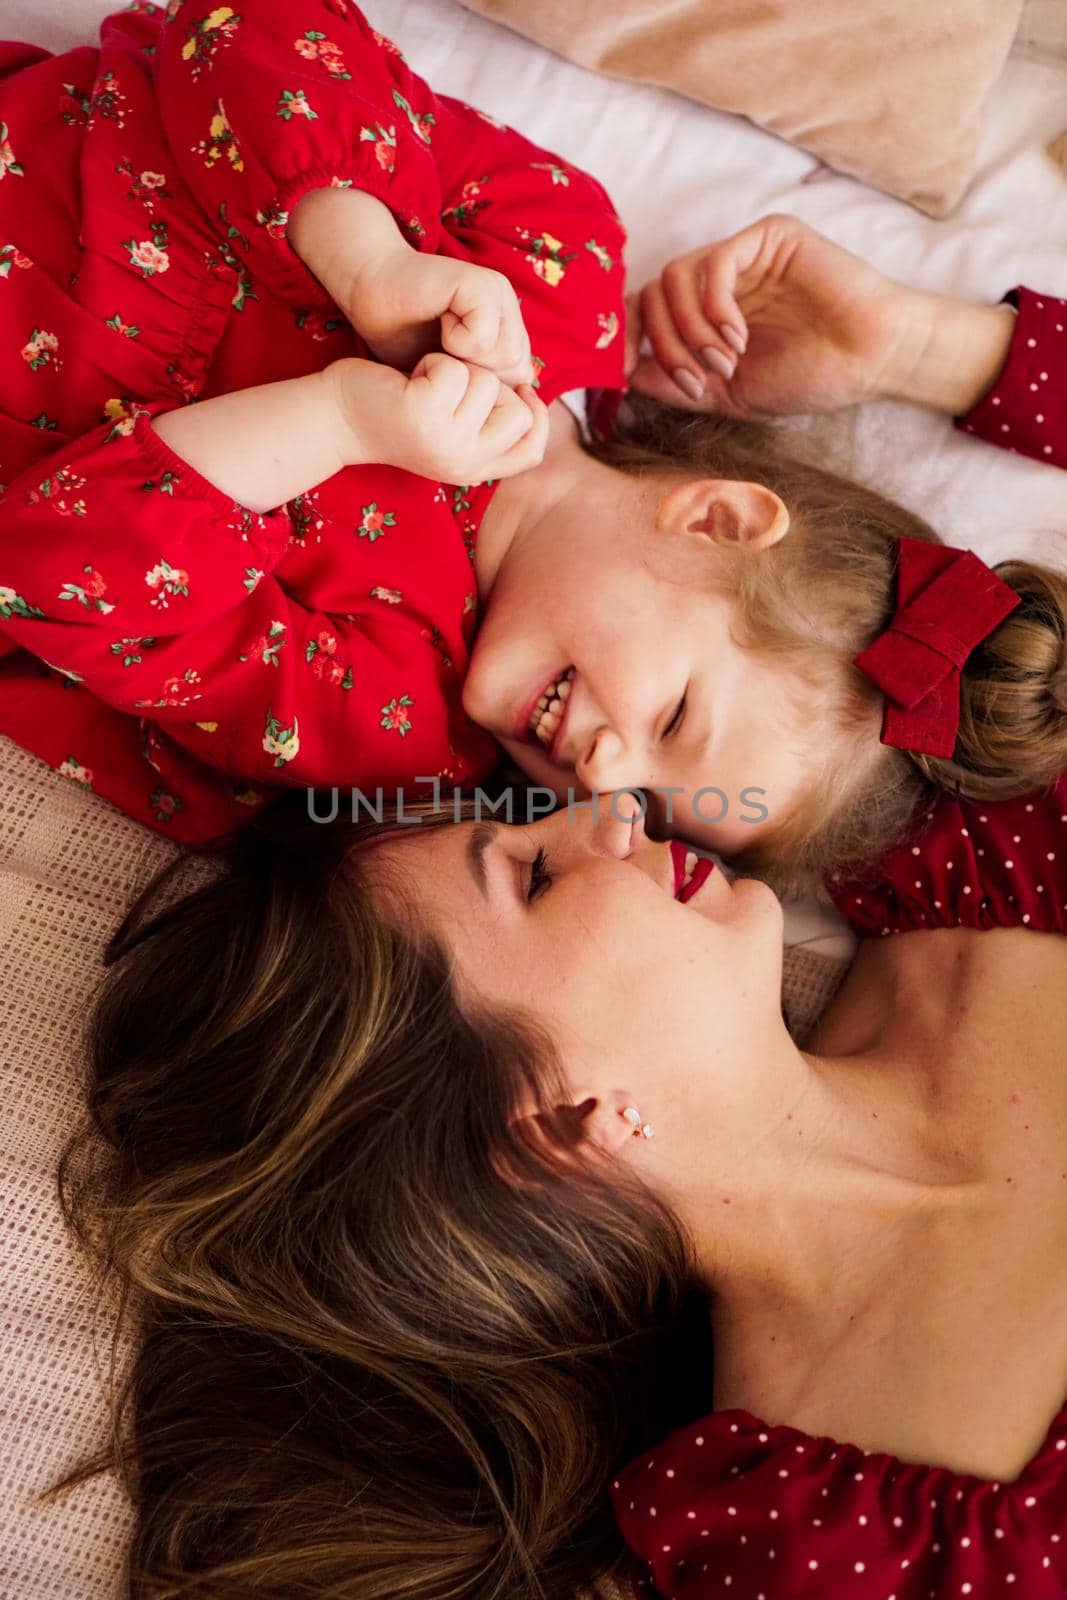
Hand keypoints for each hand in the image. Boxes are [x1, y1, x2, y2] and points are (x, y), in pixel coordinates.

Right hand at [288, 186, 533, 383]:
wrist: (370, 290)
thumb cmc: (402, 336)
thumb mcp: (448, 376)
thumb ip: (481, 389)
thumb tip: (508, 418)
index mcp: (506, 329)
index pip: (521, 381)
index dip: (485, 392)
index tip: (452, 377)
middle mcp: (509, 309)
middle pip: (518, 373)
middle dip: (479, 380)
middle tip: (445, 359)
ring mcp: (498, 294)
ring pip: (507, 357)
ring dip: (467, 361)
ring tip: (441, 342)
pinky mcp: (481, 285)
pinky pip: (484, 338)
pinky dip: (457, 342)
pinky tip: (440, 323)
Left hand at [327, 354, 548, 482]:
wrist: (338, 417)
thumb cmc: (399, 412)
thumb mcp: (450, 427)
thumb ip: (487, 420)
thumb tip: (529, 385)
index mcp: (474, 469)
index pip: (532, 450)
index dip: (537, 417)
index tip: (519, 390)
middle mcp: (463, 463)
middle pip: (518, 411)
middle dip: (491, 385)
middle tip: (451, 388)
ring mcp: (444, 442)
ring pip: (486, 383)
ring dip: (457, 370)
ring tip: (424, 384)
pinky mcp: (423, 415)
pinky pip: (454, 369)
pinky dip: (433, 362)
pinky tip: (410, 378)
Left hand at [625, 214, 924, 419]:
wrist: (870, 359)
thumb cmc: (809, 376)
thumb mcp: (728, 394)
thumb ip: (676, 383)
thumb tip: (624, 375)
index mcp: (709, 311)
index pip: (647, 308)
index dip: (629, 338)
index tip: (624, 374)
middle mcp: (721, 279)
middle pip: (653, 293)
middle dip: (664, 344)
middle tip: (696, 380)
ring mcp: (744, 255)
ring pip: (674, 276)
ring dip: (689, 330)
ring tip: (726, 362)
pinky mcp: (768, 237)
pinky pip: (713, 262)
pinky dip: (714, 308)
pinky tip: (738, 339)